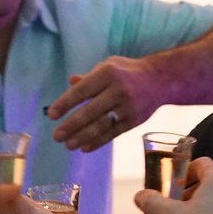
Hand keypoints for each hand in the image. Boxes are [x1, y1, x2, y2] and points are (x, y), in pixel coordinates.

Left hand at [47, 57, 163, 151]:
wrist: (161, 79)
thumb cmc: (127, 72)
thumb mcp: (108, 66)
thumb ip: (88, 78)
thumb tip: (70, 82)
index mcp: (107, 73)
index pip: (81, 90)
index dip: (65, 104)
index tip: (51, 115)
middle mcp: (118, 89)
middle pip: (90, 111)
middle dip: (71, 125)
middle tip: (57, 136)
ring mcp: (128, 106)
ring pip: (102, 125)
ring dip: (83, 137)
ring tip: (68, 145)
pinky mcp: (135, 120)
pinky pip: (114, 133)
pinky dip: (98, 141)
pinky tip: (85, 147)